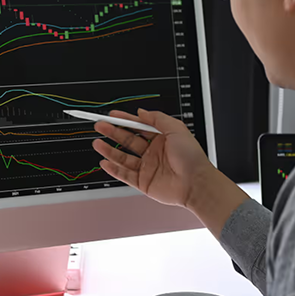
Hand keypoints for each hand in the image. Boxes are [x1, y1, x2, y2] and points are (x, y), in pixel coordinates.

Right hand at [92, 108, 212, 208]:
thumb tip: (142, 112)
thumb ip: (157, 118)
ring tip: (98, 143)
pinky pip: (124, 175)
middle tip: (100, 126)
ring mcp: (148, 168)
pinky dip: (114, 169)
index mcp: (162, 139)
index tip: (113, 115)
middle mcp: (153, 153)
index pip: (139, 127)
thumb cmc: (192, 158)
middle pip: (128, 140)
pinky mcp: (144, 183)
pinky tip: (105, 162)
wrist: (196, 183)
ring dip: (110, 150)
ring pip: (123, 157)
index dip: (125, 120)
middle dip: (113, 133)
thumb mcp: (176, 129)